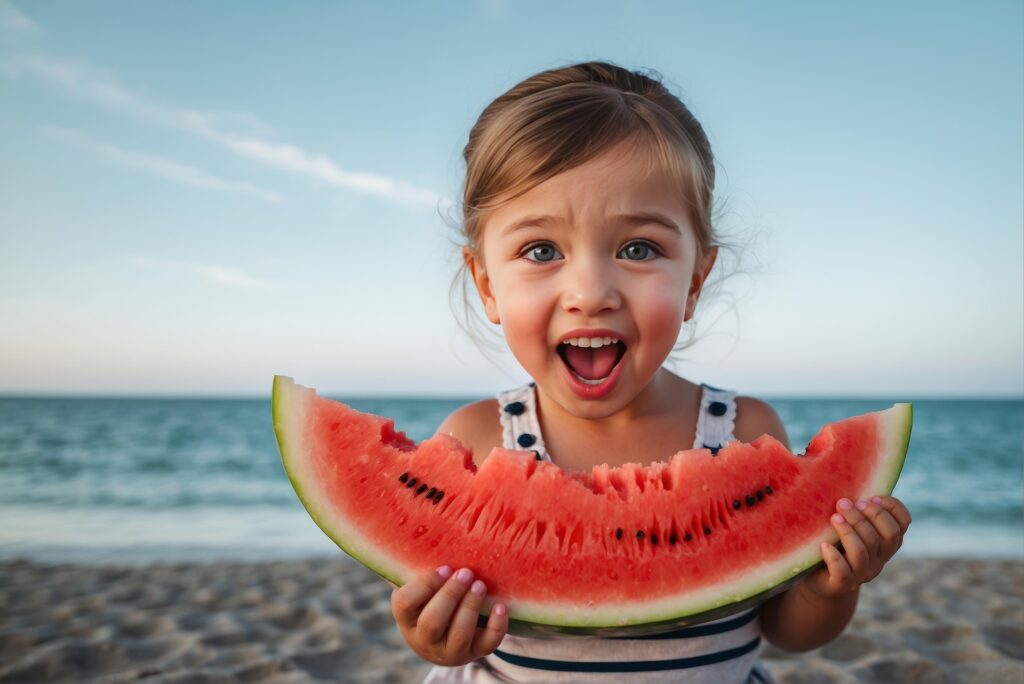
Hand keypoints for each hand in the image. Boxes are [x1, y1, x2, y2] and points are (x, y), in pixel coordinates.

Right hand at [390, 565, 508, 665]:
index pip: (405, 604)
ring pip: (458, 636)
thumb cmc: (429, 599)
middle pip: (432, 622)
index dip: (425, 585)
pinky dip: (496, 627)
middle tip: (466, 573)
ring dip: (470, 608)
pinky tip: (501, 606)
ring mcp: (449, 651)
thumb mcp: (418, 587)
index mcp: (406, 619)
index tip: (445, 567)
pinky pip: (486, 645)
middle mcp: (423, 640)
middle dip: (450, 596)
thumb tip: (413, 521)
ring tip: (480, 585)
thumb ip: (414, 564)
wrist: (443, 639)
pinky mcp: (473, 654)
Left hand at [801, 495, 911, 599]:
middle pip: (885, 535)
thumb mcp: (850, 523)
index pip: (903, 523)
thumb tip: (845, 468)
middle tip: (844, 503)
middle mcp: (879, 558)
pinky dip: (833, 557)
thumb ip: (856, 505)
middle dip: (868, 515)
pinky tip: (823, 545)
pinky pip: (842, 572)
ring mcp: (862, 572)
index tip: (872, 496)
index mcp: (886, 541)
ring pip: (863, 551)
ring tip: (834, 518)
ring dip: (848, 531)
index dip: (892, 507)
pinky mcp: (841, 583)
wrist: (820, 579)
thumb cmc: (836, 542)